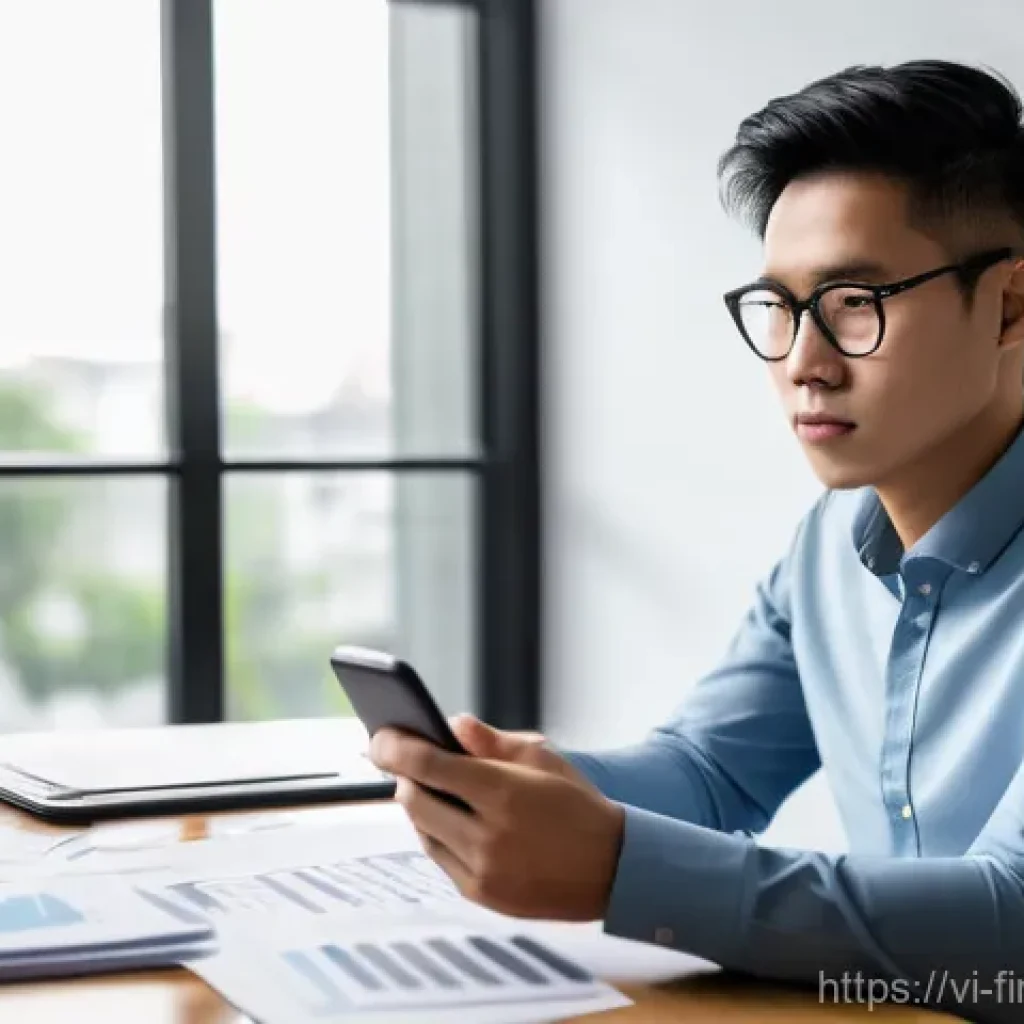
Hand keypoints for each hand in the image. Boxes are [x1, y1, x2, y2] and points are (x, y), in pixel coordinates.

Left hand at [369, 724, 624, 921]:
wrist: (613, 869)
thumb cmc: (577, 805)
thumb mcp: (543, 759)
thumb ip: (493, 741)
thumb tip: (453, 724)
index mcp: (502, 792)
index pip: (428, 766)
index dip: (396, 748)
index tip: (380, 735)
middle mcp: (487, 835)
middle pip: (414, 799)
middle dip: (405, 775)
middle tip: (406, 759)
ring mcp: (482, 870)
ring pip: (422, 830)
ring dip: (419, 806)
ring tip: (431, 788)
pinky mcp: (481, 895)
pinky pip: (439, 858)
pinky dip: (436, 834)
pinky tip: (449, 819)